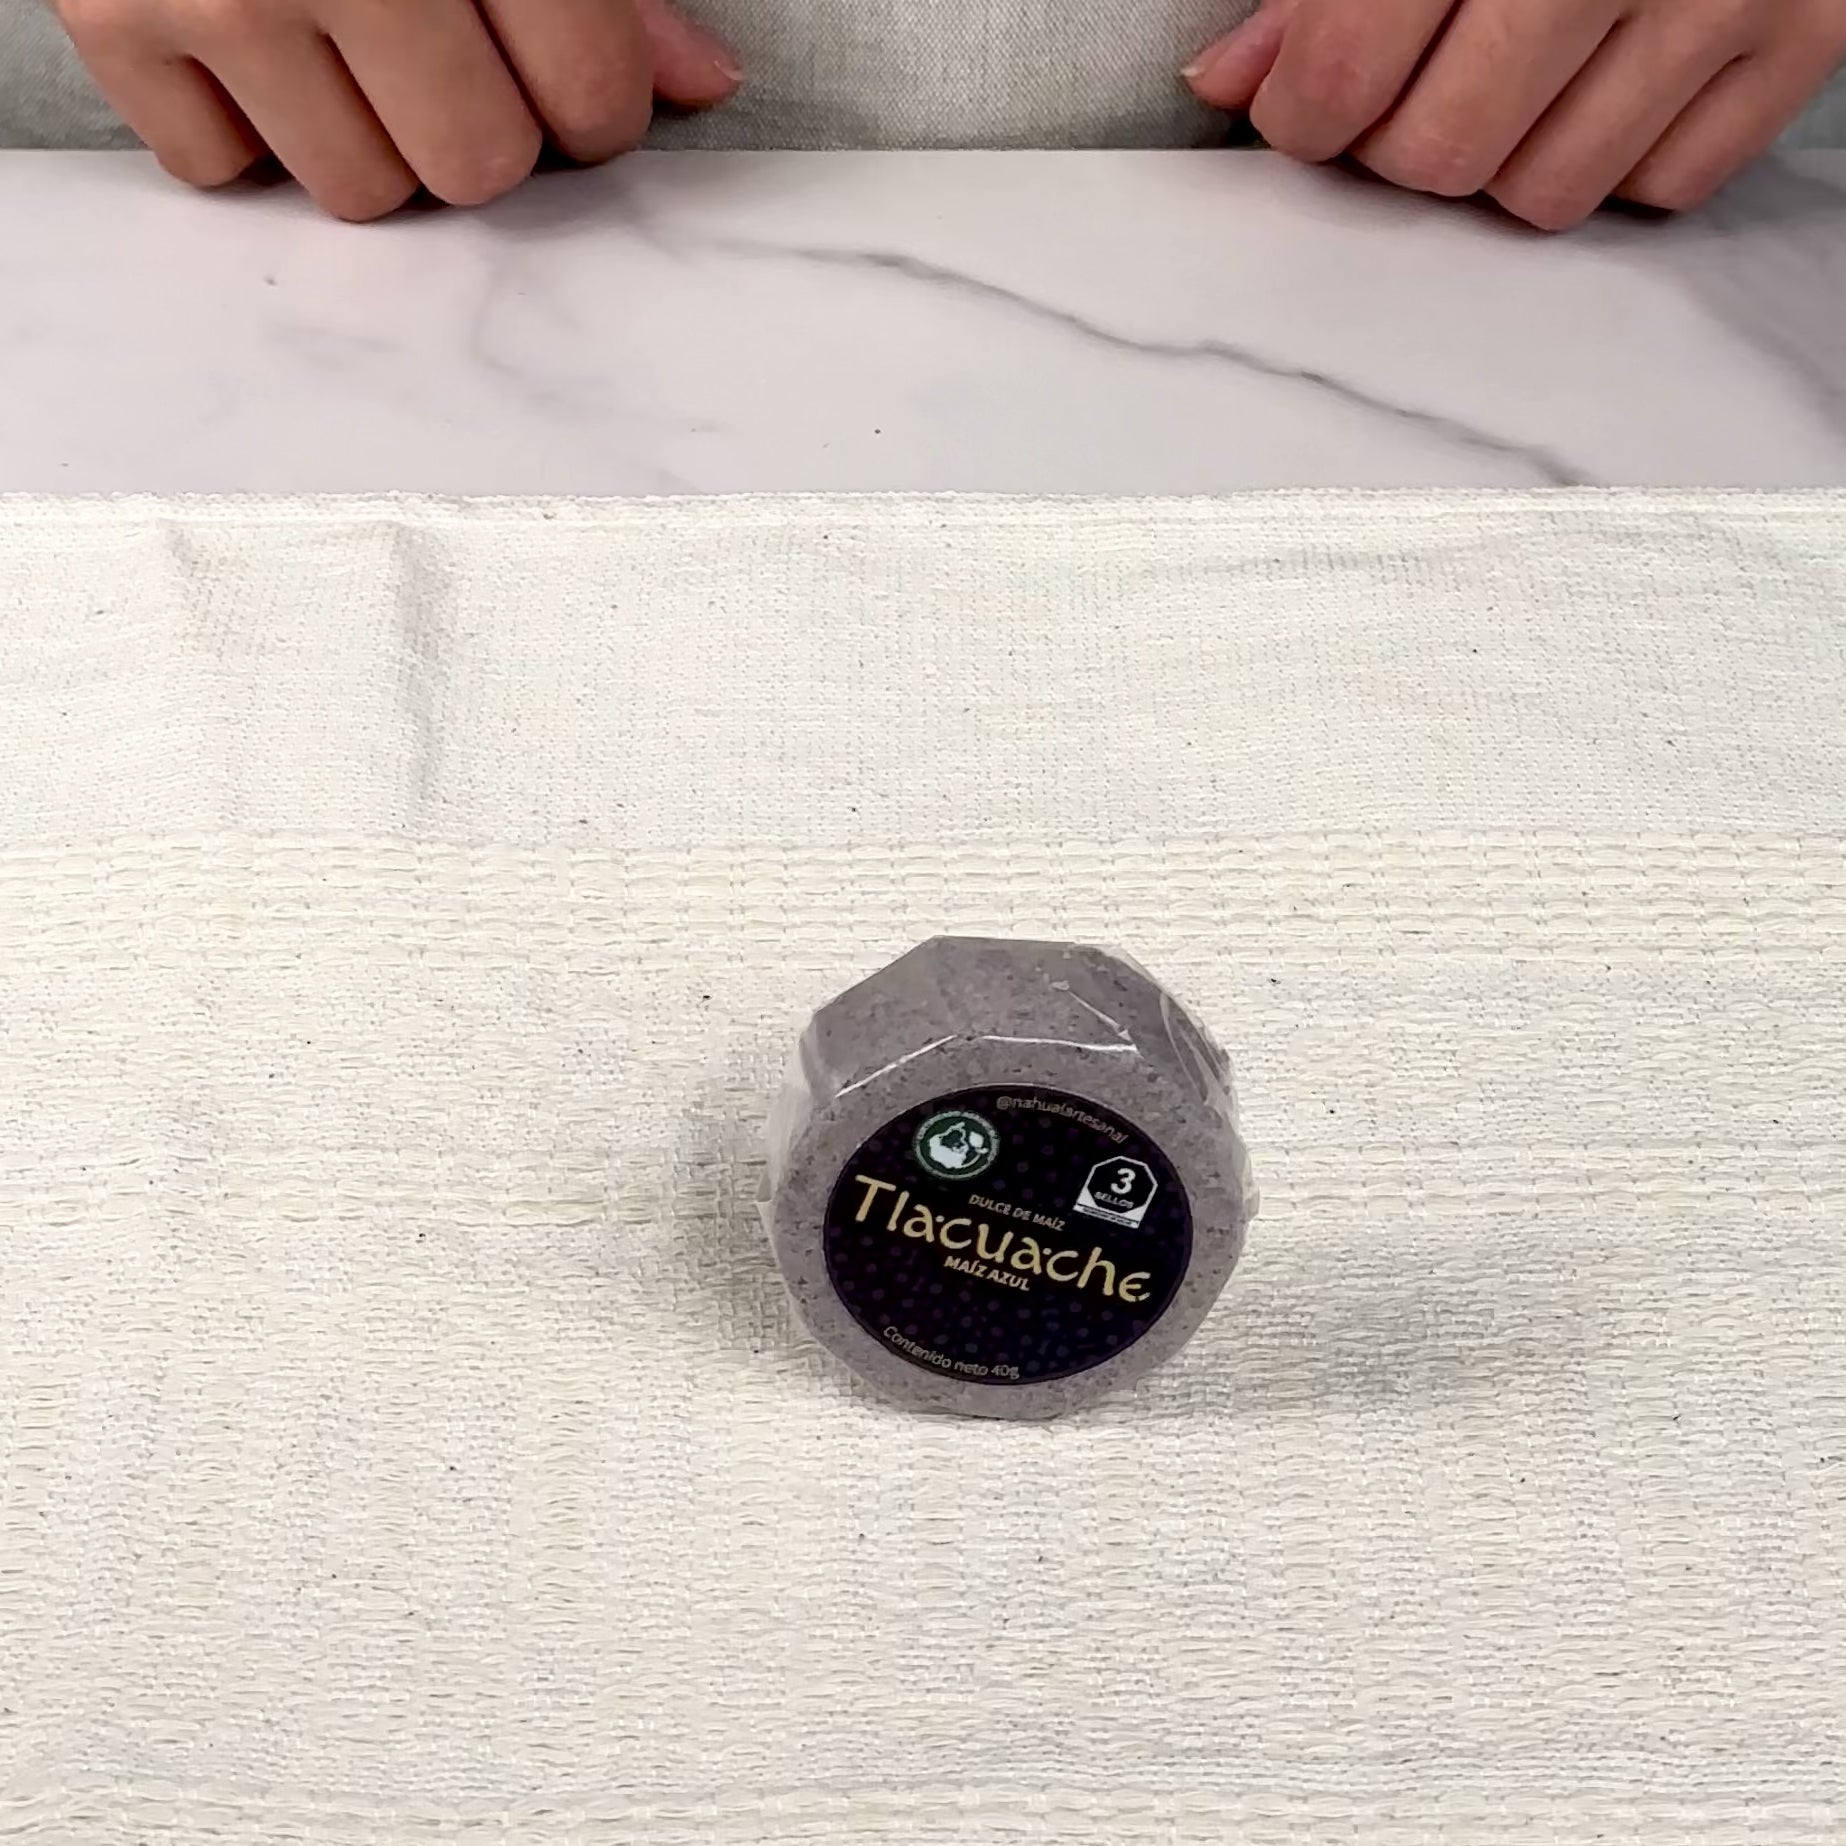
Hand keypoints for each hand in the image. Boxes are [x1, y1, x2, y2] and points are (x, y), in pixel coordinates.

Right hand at [55, 0, 740, 220]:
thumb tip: (698, 81)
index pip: (587, 96)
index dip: (596, 104)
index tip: (576, 82)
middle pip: (474, 166)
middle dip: (483, 127)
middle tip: (453, 57)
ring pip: (358, 189)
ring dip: (371, 136)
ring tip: (349, 35)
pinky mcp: (110, 13)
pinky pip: (219, 168)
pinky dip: (248, 125)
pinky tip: (261, 41)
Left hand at [1186, 0, 1845, 227]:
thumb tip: (1232, 80)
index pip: (1346, 73)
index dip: (1305, 111)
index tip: (1304, 103)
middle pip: (1442, 155)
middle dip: (1402, 141)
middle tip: (1415, 86)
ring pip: (1546, 193)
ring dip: (1508, 156)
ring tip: (1520, 70)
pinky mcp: (1807, 41)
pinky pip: (1660, 188)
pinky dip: (1619, 155)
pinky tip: (1612, 71)